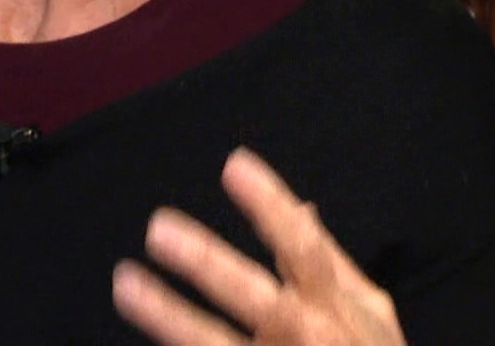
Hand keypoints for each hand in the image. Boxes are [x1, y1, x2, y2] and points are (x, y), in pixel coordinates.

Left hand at [112, 147, 404, 345]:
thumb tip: (303, 206)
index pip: (305, 247)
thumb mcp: (369, 317)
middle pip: (257, 297)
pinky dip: (179, 340)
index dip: (271, 206)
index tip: (234, 166)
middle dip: (209, 264)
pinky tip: (144, 337)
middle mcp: (310, 336)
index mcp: (339, 309)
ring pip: (218, 343)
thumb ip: (332, 263)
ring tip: (125, 284)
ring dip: (170, 316)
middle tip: (159, 229)